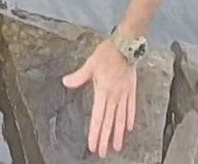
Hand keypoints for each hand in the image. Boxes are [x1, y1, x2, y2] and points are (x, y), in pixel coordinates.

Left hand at [62, 39, 136, 157]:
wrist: (126, 46)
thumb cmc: (107, 54)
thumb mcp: (90, 64)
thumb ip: (79, 76)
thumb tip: (66, 82)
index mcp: (103, 92)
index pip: (98, 118)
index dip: (95, 133)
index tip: (93, 145)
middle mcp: (114, 97)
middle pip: (109, 122)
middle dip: (105, 139)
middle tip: (102, 152)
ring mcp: (124, 95)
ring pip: (121, 119)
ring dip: (118, 134)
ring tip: (116, 146)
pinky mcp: (131, 90)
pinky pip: (131, 108)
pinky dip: (130, 119)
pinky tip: (129, 128)